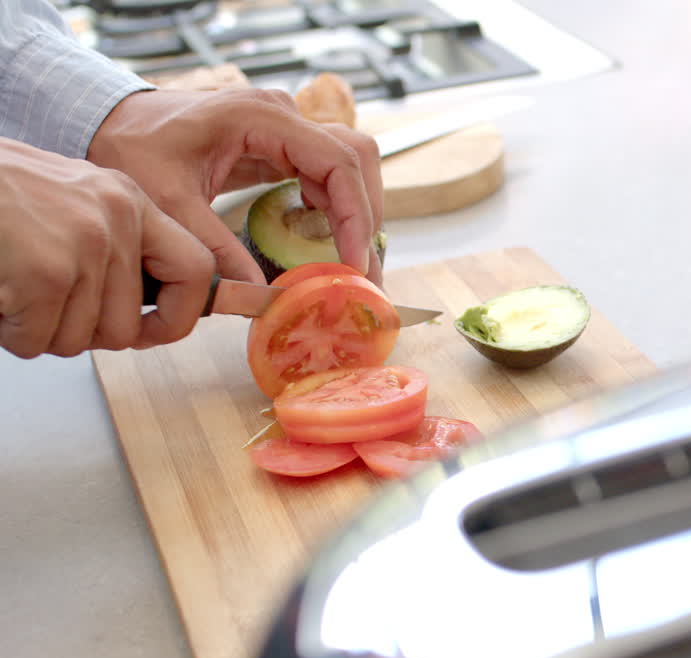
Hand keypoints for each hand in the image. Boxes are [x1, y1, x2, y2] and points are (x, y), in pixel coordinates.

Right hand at [0, 139, 214, 358]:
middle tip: (46, 311)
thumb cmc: (0, 193)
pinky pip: (37, 339)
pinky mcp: (46, 273)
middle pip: (124, 326)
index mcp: (131, 201)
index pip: (196, 268)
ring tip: (15, 293)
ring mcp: (85, 245)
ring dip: (39, 332)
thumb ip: (116, 248)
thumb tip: (147, 321)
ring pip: (79, 340)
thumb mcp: (74, 201)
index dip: (180, 315)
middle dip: (81, 335)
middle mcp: (118, 219)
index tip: (153, 332)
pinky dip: (10, 332)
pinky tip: (0, 298)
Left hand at [86, 88, 383, 285]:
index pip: (337, 161)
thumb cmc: (132, 147)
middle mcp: (283, 115)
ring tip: (351, 264)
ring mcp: (285, 127)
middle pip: (357, 158)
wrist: (109, 120)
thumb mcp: (168, 202)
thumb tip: (259, 295)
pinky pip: (328, 172)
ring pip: (350, 165)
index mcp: (260, 117)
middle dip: (367, 217)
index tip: (352, 263)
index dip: (356, 215)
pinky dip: (338, 208)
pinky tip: (327, 244)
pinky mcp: (281, 143)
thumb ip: (213, 247)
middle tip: (362, 273)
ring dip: (359, 213)